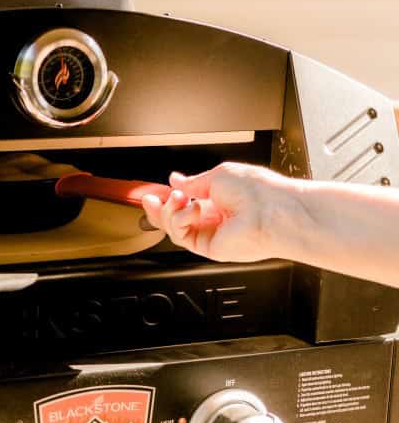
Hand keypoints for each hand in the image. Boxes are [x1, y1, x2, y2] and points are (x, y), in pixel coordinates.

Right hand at [140, 162, 300, 263]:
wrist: (271, 211)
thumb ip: (193, 182)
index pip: (186, 201)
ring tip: (181, 199)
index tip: (157, 190)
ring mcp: (211, 233)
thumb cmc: (257, 191)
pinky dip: (179, 220)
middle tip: (151, 198)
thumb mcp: (218, 175)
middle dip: (160, 207)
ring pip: (174, 228)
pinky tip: (191, 209)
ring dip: (170, 211)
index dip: (169, 196)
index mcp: (218, 199)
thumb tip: (176, 180)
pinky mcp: (208, 247)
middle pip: (175, 218)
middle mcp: (214, 218)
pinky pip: (182, 236)